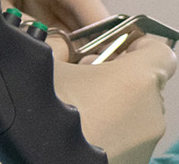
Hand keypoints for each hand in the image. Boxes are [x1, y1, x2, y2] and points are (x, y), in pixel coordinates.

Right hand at [0, 36, 175, 163]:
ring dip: (112, 103)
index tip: (110, 47)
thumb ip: (55, 45)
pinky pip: (128, 135)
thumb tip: (58, 43)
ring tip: (74, 108)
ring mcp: (146, 141)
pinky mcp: (136, 161)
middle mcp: (151, 110)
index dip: (133, 43)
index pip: (157, 48)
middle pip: (143, 80)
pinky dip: (109, 128)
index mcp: (137, 79)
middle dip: (116, 75)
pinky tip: (78, 130)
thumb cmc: (43, 116)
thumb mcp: (39, 64)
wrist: (38, 162)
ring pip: (135, 109)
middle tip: (80, 78)